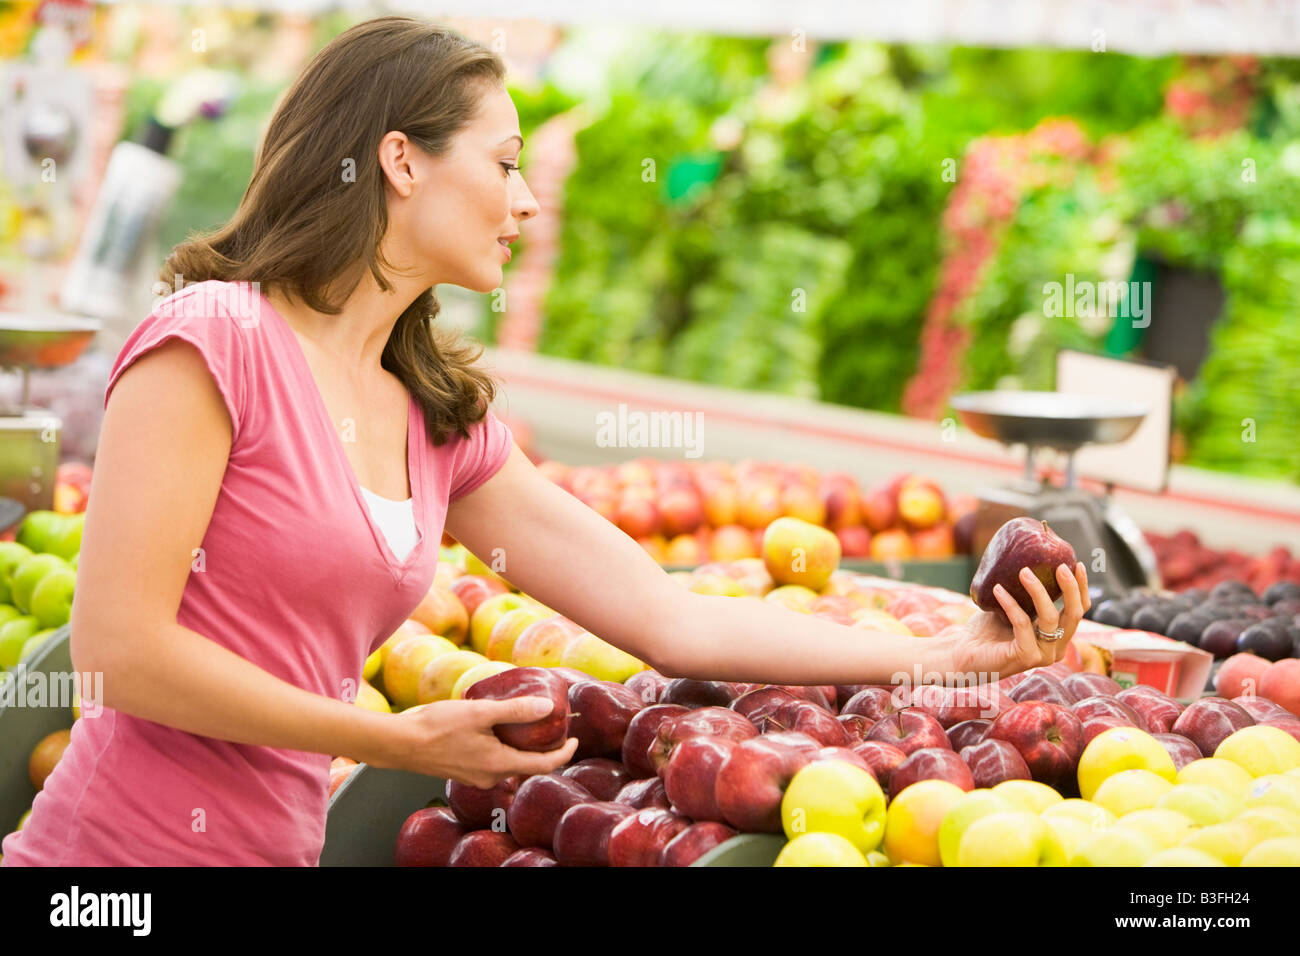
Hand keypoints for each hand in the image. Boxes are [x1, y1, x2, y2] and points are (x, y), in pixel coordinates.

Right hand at [377, 697, 577, 787]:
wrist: (400, 743)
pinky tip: (495, 726)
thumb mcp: (480, 713)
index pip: (543, 765)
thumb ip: (514, 711)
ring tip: (525, 721)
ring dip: (520, 745)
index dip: (564, 753)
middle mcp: (490, 776)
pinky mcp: (463, 770)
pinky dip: (502, 745)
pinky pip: (492, 760)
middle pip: (527, 765)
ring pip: (508, 762)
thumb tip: (546, 707)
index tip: (575, 739)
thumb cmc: (437, 727)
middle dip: (543, 747)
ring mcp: (475, 776)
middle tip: (552, 725)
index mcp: (499, 765)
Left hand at [944, 562, 1091, 680]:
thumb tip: (1032, 560)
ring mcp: (1043, 655)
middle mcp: (1056, 649)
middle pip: (1073, 615)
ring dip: (1038, 591)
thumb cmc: (987, 629)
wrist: (962, 653)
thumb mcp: (1013, 606)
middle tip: (1060, 565)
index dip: (1081, 588)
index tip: (1077, 564)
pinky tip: (998, 589)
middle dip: (1070, 587)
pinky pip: (1023, 623)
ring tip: (1023, 571)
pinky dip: (1011, 604)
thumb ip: (1027, 593)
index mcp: (1058, 637)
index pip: (1078, 611)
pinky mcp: (1026, 657)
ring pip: (1050, 618)